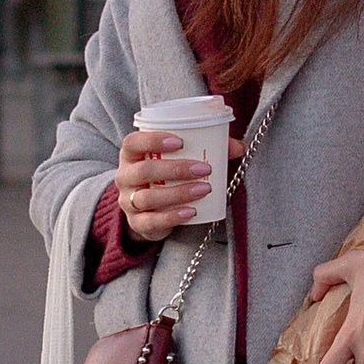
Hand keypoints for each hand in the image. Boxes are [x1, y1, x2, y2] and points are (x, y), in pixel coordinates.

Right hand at [114, 126, 213, 242]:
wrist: (150, 210)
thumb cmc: (166, 176)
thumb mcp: (180, 159)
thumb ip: (208, 148)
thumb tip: (239, 147)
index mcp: (131, 155)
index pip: (132, 142)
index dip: (152, 140)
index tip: (179, 141)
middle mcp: (125, 177)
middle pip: (143, 171)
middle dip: (175, 169)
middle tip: (204, 168)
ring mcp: (128, 201)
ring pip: (147, 197)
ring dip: (178, 193)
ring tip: (204, 189)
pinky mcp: (137, 223)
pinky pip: (151, 221)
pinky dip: (172, 217)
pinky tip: (192, 212)